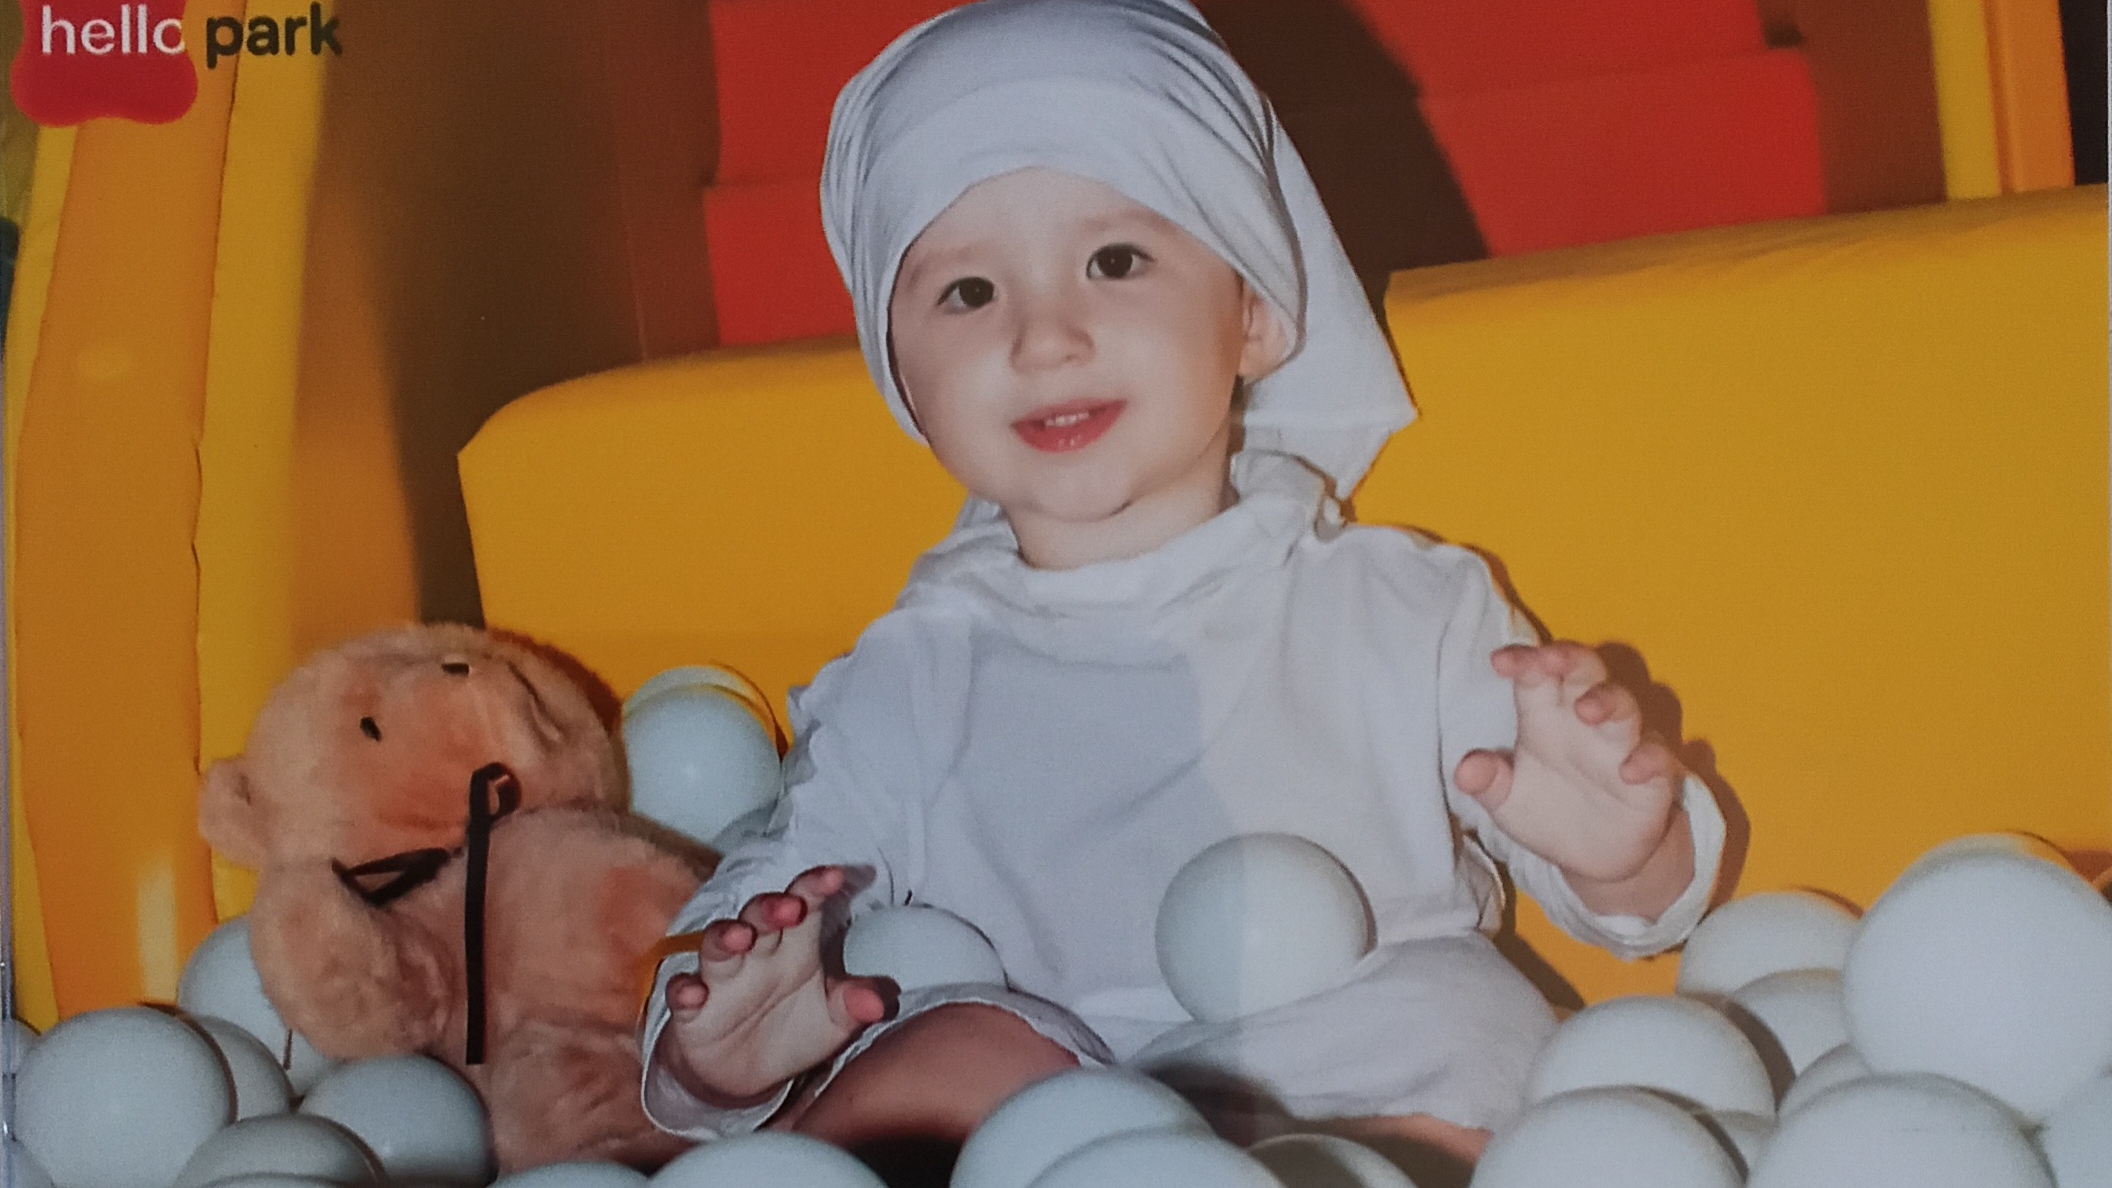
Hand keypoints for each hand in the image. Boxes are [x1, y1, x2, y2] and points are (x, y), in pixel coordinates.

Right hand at [656, 866, 891, 1104]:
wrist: (745, 1077)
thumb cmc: (793, 1032)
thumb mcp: (832, 1023)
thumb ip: (853, 1005)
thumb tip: (880, 1003)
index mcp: (795, 947)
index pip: (805, 907)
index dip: (815, 888)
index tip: (835, 876)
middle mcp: (757, 954)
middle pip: (760, 917)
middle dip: (772, 907)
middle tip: (791, 906)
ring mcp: (721, 978)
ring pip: (718, 945)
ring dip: (726, 936)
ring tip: (740, 935)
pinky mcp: (693, 1009)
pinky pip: (683, 993)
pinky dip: (686, 990)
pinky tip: (694, 993)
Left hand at [1454, 643, 1684, 893]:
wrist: (1595, 859)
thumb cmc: (1547, 813)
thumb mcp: (1508, 803)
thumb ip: (1488, 783)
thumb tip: (1464, 771)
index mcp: (1544, 716)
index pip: (1534, 675)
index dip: (1522, 661)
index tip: (1500, 662)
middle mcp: (1584, 719)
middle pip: (1583, 672)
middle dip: (1569, 659)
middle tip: (1551, 659)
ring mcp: (1622, 743)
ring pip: (1623, 705)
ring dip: (1607, 701)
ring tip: (1588, 710)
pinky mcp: (1653, 774)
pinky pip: (1657, 756)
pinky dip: (1647, 759)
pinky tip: (1630, 772)